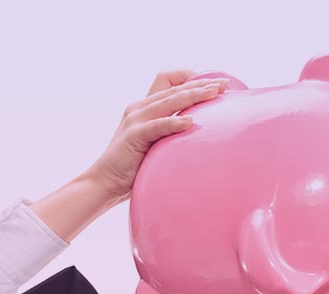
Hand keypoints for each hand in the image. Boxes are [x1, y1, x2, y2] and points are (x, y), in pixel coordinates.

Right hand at [84, 70, 228, 201]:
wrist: (104, 182)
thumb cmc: (130, 168)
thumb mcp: (151, 143)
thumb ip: (166, 132)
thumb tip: (195, 133)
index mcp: (141, 107)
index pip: (166, 80)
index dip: (188, 77)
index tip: (210, 82)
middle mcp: (138, 108)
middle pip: (174, 88)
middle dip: (201, 84)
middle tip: (224, 85)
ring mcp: (135, 120)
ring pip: (169, 100)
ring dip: (194, 96)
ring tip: (214, 94)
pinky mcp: (134, 135)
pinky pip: (158, 125)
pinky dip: (175, 122)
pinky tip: (190, 123)